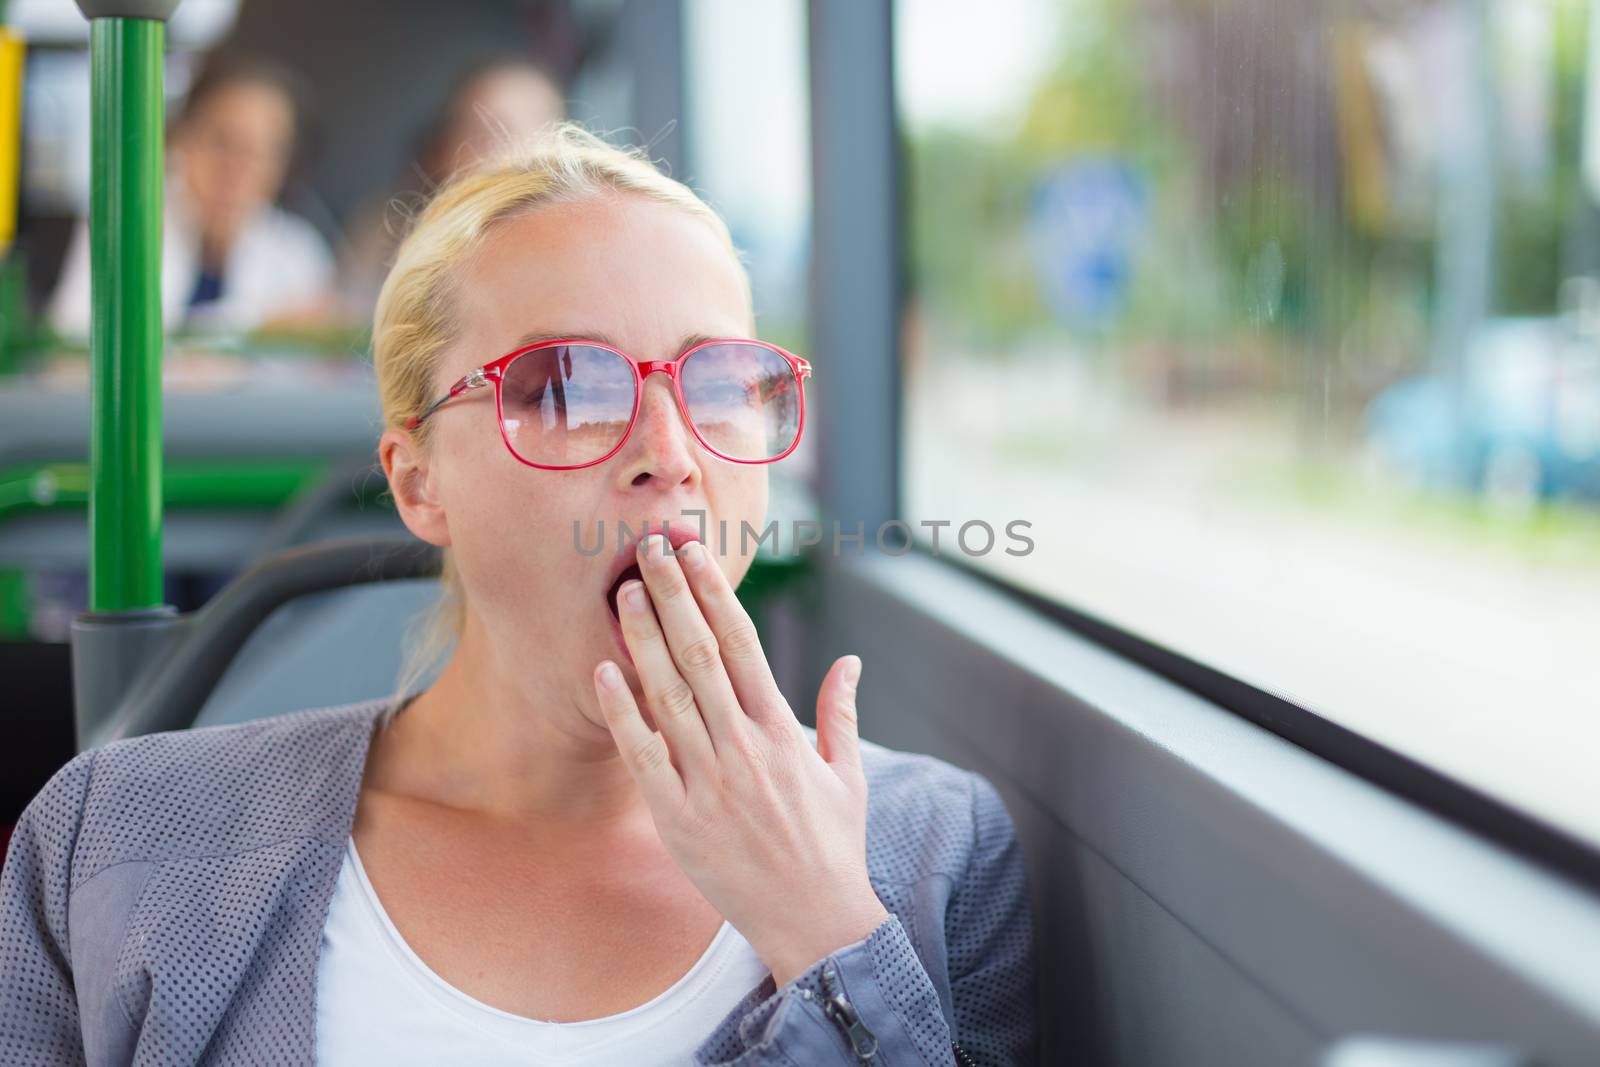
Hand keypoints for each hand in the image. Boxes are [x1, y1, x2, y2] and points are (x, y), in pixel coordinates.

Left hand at [592, 534, 890, 988]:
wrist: (814, 920)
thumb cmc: (832, 846)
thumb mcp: (849, 774)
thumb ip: (839, 712)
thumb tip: (849, 661)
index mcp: (782, 729)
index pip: (743, 642)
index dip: (714, 593)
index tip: (695, 553)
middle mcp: (743, 746)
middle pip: (700, 654)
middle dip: (673, 596)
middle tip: (648, 549)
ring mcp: (708, 780)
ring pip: (667, 694)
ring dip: (643, 638)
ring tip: (625, 592)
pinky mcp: (678, 817)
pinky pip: (642, 754)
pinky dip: (622, 711)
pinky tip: (603, 671)